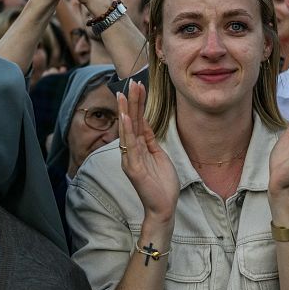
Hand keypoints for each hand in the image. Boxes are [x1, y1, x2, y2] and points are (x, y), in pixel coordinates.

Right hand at [117, 80, 178, 223]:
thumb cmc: (162, 184)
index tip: (139, 85)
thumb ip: (150, 140)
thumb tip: (145, 123)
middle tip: (132, 82)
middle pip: (131, 122)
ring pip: (127, 131)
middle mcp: (131, 152)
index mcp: (139, 148)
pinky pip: (130, 147)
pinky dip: (127, 131)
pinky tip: (127, 118)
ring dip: (127, 111)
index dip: (138, 103)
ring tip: (125, 94)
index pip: (137, 121)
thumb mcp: (158, 155)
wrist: (163, 207)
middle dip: (132, 102)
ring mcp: (131, 159)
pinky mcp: (133, 169)